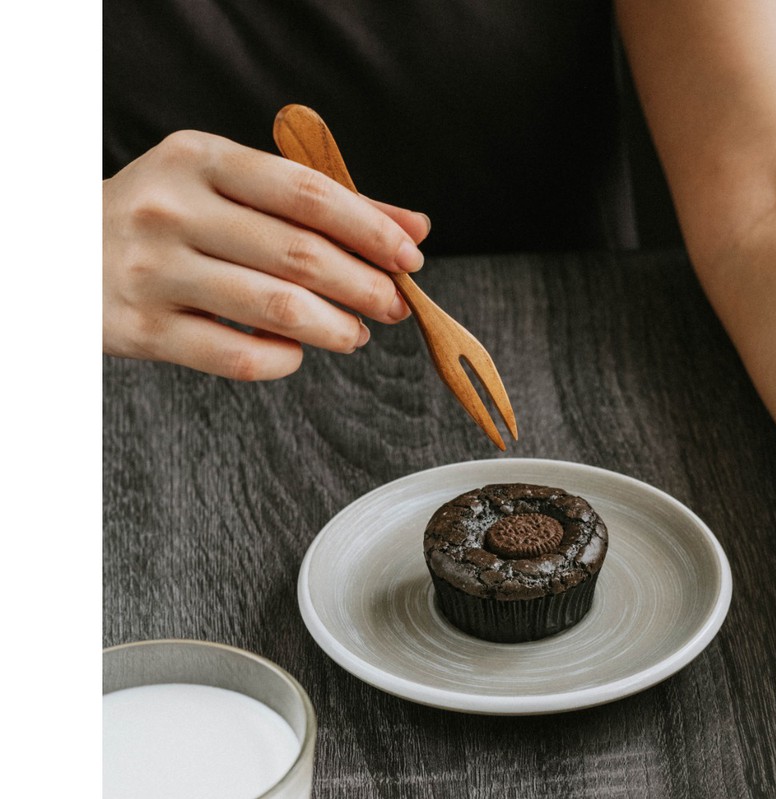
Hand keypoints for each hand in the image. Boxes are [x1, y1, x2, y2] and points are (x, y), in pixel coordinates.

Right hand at [103, 130, 430, 379]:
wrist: (61, 253)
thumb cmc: (164, 219)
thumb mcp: (228, 187)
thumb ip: (321, 204)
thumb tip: (414, 224)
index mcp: (199, 160)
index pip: (307, 193)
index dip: (371, 228)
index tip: (411, 255)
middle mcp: (171, 209)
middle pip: (298, 254)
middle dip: (364, 285)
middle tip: (394, 304)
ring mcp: (152, 271)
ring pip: (274, 309)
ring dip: (334, 328)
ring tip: (357, 334)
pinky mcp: (142, 330)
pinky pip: (235, 357)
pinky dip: (281, 361)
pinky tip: (295, 354)